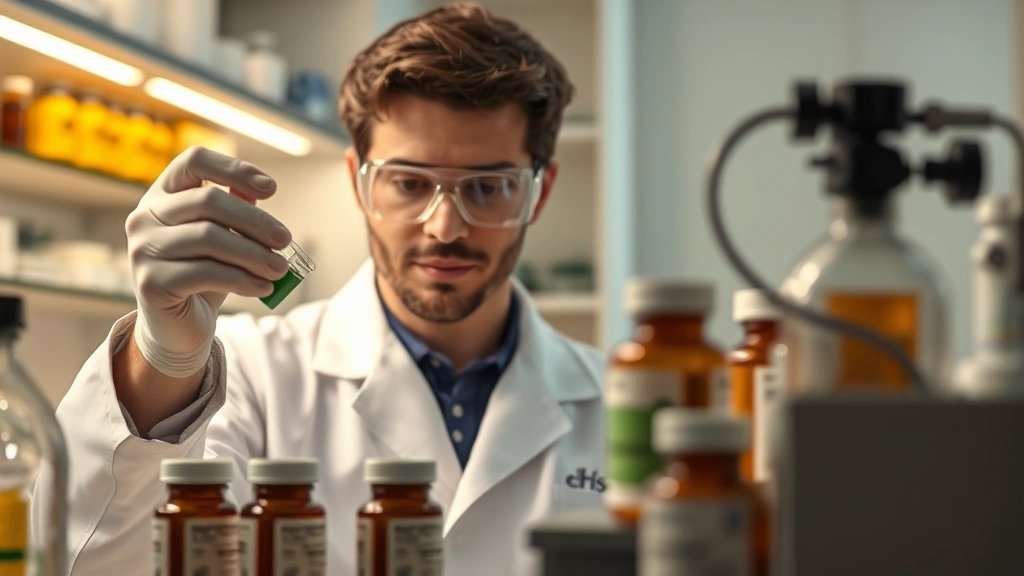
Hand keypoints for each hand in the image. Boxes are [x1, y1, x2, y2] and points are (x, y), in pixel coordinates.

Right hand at [125, 146, 292, 376]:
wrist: (180, 327)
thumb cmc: (205, 274)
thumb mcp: (225, 238)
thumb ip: (236, 210)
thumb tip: (260, 191)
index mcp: (162, 195)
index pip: (194, 161)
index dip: (234, 169)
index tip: (271, 189)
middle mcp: (144, 216)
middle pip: (207, 200)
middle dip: (255, 221)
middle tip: (285, 240)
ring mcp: (142, 249)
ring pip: (209, 238)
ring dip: (254, 254)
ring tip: (280, 269)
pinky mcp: (150, 283)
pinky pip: (206, 273)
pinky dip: (243, 280)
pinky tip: (264, 288)